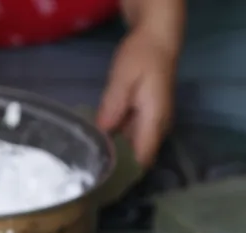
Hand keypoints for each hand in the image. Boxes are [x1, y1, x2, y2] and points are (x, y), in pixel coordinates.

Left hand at [97, 19, 179, 165]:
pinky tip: (98, 143)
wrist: (158, 40)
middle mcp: (158, 129)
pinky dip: (117, 143)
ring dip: (115, 156)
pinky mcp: (147, 120)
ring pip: (134, 150)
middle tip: (88, 174)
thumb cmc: (142, 56)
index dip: (123, 173)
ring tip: (89, 163)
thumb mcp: (123, 77)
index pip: (141, 160)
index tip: (101, 179)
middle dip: (116, 168)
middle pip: (138, 160)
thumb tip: (103, 133)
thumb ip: (113, 106)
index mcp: (154, 121)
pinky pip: (132, 138)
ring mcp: (154, 125)